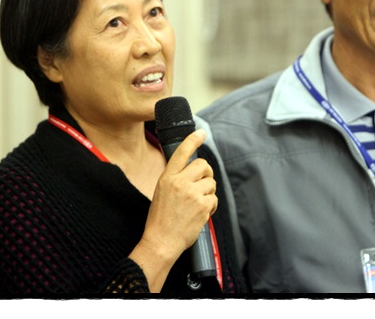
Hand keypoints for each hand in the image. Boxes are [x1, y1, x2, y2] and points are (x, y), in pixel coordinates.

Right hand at [140, 129, 217, 263]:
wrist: (160, 242)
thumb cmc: (160, 220)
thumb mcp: (161, 192)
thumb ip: (175, 180)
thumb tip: (193, 172)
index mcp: (167, 177)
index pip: (181, 152)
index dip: (192, 140)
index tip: (201, 133)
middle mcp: (179, 182)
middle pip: (203, 165)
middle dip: (207, 173)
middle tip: (203, 184)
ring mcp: (192, 193)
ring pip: (211, 183)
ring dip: (208, 193)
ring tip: (197, 205)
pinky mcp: (202, 206)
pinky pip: (214, 199)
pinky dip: (211, 207)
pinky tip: (201, 214)